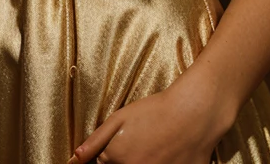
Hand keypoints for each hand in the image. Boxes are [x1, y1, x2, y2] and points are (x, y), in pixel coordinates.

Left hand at [68, 78, 229, 163]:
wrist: (194, 112)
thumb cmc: (156, 111)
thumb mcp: (120, 118)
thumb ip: (97, 140)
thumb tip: (75, 158)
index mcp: (117, 159)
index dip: (113, 154)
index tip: (127, 143)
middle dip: (128, 158)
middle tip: (144, 143)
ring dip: (145, 159)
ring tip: (155, 147)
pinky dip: (162, 162)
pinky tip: (168, 154)